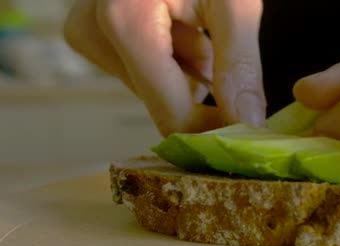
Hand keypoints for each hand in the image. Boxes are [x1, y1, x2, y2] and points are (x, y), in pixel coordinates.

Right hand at [64, 0, 265, 135]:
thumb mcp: (233, 0)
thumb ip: (239, 66)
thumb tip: (246, 125)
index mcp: (126, 21)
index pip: (172, 115)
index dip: (213, 131)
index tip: (247, 133)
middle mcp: (94, 32)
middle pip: (164, 102)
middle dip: (203, 88)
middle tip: (225, 52)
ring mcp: (88, 32)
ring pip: (156, 87)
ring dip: (189, 70)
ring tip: (200, 27)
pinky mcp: (93, 32)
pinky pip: (143, 67)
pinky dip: (173, 57)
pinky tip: (183, 27)